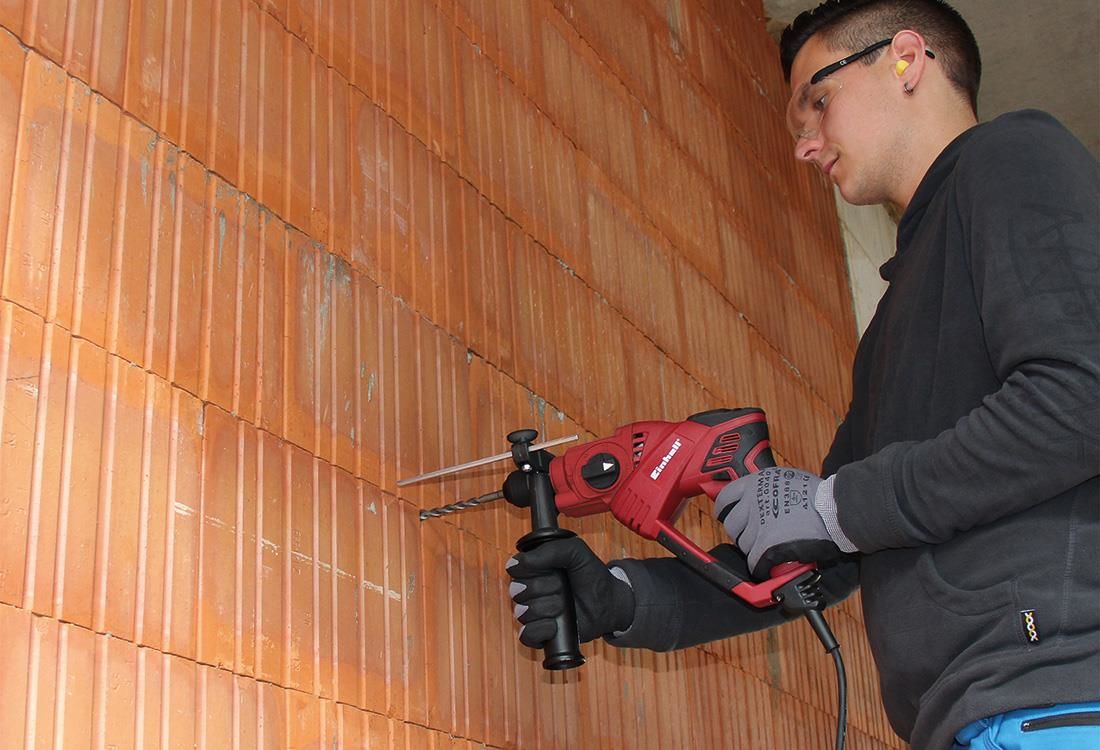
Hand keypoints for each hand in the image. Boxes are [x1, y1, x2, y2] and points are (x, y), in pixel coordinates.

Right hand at [505, 536, 634, 647]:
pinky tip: (556, 625)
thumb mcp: (575, 552)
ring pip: (523, 612)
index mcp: (532, 570)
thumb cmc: (590, 575)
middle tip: (563, 587)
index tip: (552, 569)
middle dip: (546, 587)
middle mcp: (528, 591)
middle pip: (518, 591)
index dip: (533, 569)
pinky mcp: (539, 634)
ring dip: (548, 608)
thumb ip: (550, 550)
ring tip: (564, 606)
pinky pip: (526, 635)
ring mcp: (532, 614)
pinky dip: (542, 630)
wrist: (608, 601)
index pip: (515, 569)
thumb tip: (516, 563)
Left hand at [714, 467, 842, 578]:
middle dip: (741, 534)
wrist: (833, 510)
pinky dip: (760, 567)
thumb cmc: (818, 494)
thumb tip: (762, 497)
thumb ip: (769, 488)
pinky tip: (769, 566)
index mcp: (755, 483)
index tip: (726, 516)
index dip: (725, 510)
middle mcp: (752, 502)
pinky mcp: (766, 545)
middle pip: (732, 525)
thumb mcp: (786, 479)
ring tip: (771, 549)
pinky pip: (754, 562)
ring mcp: (758, 524)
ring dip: (754, 550)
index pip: (725, 497)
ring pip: (743, 545)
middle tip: (756, 537)